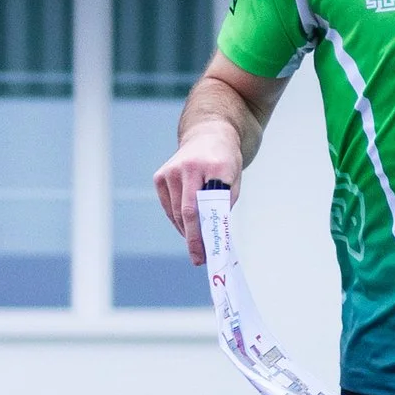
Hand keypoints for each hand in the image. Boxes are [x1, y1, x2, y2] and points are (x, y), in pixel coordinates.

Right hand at [154, 117, 243, 263]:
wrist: (208, 136)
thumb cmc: (224, 162)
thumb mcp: (234, 180)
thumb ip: (224, 204)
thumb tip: (212, 235)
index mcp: (215, 166)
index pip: (209, 205)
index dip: (207, 230)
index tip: (208, 251)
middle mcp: (190, 166)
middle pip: (188, 211)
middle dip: (193, 238)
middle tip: (198, 258)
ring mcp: (172, 171)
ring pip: (176, 212)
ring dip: (186, 231)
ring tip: (196, 243)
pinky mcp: (160, 176)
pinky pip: (168, 206)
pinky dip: (177, 220)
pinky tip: (186, 226)